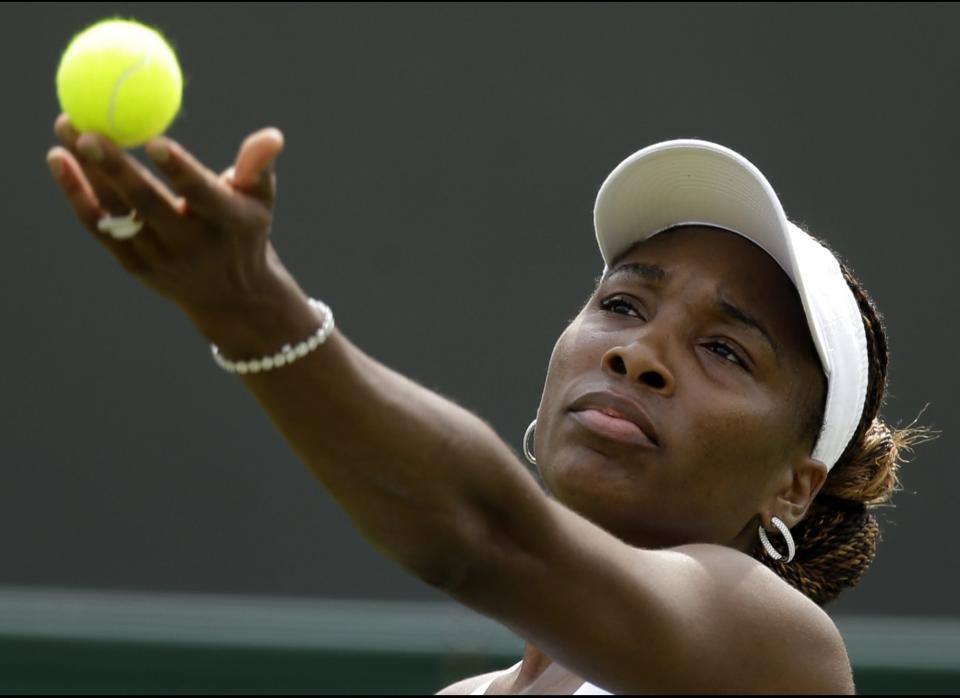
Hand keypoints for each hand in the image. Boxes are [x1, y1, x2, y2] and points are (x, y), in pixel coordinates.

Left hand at [45, 114, 286, 316]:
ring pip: (119, 213)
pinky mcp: (135, 265)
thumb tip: (271, 136)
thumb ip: (258, 166)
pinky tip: (59, 160)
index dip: (180, 171)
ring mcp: (161, 258)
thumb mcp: (260, 201)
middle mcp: (193, 245)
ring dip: (88, 173)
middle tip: (89, 132)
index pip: (202, 196)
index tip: (155, 141)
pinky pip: (101, 228)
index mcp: (228, 224)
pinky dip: (78, 196)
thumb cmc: (244, 231)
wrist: (232, 297)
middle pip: (148, 205)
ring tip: (67, 127)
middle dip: (116, 169)